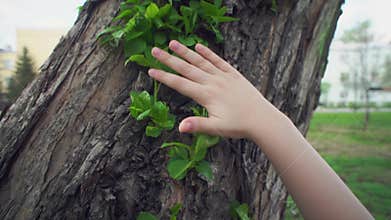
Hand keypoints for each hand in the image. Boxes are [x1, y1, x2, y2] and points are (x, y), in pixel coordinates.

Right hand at [149, 40, 272, 138]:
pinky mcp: (233, 75)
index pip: (180, 84)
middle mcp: (212, 82)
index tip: (151, 70)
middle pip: (187, 69)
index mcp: (206, 95)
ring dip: (186, 52)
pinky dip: (208, 53)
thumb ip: (197, 125)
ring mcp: (223, 77)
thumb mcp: (216, 128)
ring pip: (201, 61)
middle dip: (169, 60)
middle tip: (154, 50)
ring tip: (173, 43)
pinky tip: (199, 46)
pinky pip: (218, 61)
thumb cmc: (238, 126)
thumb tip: (179, 127)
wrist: (262, 119)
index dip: (164, 77)